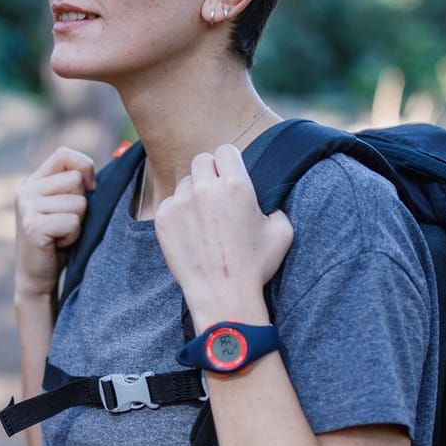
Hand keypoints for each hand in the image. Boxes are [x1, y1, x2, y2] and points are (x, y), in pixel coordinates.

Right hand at [14, 145, 95, 299]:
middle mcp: (26, 190)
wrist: (38, 279)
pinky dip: (72, 236)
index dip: (84, 167)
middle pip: (76, 179)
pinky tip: (58, 245)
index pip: (64, 154)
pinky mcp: (33, 226)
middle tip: (65, 224)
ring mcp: (27, 207)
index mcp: (33, 182)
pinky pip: (72, 221)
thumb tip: (96, 177)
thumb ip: (75, 188)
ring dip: (77, 224)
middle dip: (81, 205)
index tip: (89, 189)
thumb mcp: (65, 208)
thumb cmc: (58, 242)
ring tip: (61, 236)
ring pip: (78, 203)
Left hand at [155, 142, 291, 326]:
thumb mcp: (282, 231)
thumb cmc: (255, 265)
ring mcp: (180, 203)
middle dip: (210, 173)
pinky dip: (178, 212)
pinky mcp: (163, 218)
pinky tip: (191, 232)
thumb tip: (268, 198)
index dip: (230, 162)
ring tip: (204, 219)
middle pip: (202, 160)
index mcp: (236, 185)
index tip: (230, 175)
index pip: (225, 151)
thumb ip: (275, 204)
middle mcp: (205, 188)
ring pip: (186, 182)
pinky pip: (170, 202)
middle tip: (216, 195)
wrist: (223, 294)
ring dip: (194, 193)